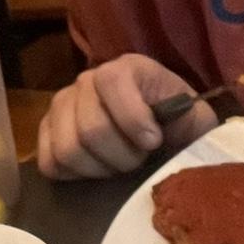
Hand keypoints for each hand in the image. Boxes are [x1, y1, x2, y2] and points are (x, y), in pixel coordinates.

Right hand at [37, 55, 218, 179]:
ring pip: (67, 149)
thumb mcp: (195, 118)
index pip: (112, 81)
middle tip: (139, 161)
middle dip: (121, 157)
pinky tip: (96, 169)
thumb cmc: (179, 125)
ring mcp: (62, 105)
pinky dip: (74, 175)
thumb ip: (189, 120)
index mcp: (126, 69)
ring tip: (118, 166)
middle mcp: (87, 80)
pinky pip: (49, 161)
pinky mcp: (48, 131)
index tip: (153, 141)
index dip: (132, 117)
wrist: (162, 132)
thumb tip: (166, 135)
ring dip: (99, 168)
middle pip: (90, 128)